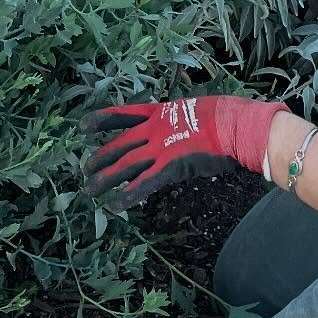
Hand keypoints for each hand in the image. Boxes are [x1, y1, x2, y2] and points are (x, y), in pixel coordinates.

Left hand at [83, 95, 284, 208]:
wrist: (235, 126)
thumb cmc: (222, 116)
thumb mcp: (192, 111)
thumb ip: (176, 121)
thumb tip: (173, 128)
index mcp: (159, 112)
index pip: (122, 115)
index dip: (101, 120)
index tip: (82, 127)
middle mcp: (153, 129)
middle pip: (119, 144)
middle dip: (100, 158)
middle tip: (85, 169)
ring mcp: (160, 148)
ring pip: (125, 165)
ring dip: (105, 178)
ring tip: (89, 190)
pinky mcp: (170, 167)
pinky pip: (144, 184)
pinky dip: (128, 196)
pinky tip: (114, 206)